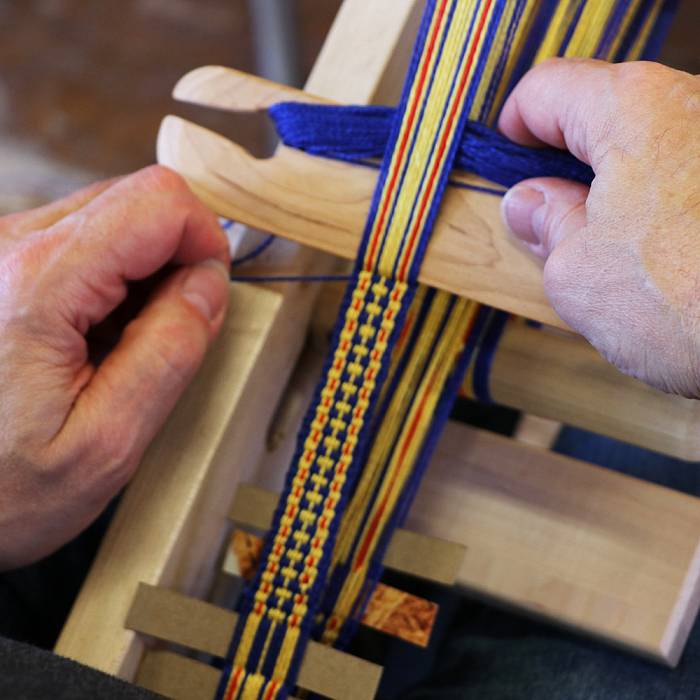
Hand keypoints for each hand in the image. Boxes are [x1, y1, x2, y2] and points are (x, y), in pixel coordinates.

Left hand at [0, 165, 229, 568]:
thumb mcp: (108, 441)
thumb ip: (170, 352)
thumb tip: (209, 284)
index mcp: (37, 284)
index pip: (159, 204)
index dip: (205, 241)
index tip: (208, 296)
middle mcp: (6, 246)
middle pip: (136, 200)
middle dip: (174, 261)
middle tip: (164, 333)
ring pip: (112, 217)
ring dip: (141, 275)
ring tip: (120, 345)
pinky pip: (82, 243)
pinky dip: (109, 283)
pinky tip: (92, 337)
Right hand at [499, 58, 699, 396]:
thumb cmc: (690, 305)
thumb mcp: (577, 271)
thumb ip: (545, 225)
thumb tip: (529, 204)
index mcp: (633, 109)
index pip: (548, 89)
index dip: (514, 126)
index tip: (506, 160)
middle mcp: (692, 103)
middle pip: (602, 113)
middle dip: (565, 163)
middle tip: (544, 218)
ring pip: (647, 144)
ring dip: (613, 186)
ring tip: (599, 246)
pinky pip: (685, 169)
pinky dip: (656, 200)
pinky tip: (652, 251)